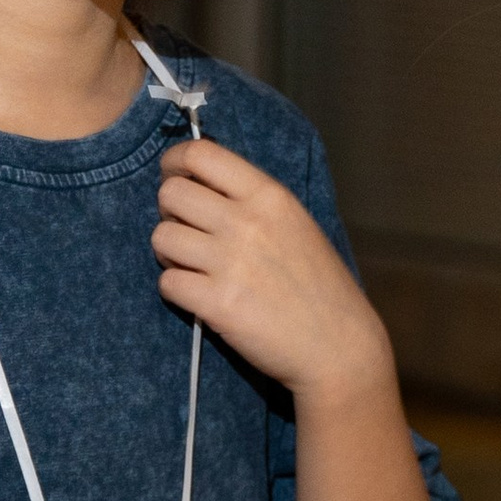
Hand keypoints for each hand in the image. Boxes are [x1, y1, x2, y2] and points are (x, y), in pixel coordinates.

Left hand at [154, 136, 391, 401]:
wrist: (339, 347)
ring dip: (170, 254)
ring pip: (161, 238)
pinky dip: (176, 290)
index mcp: (269, 196)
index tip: (177, 179)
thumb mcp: (296, 224)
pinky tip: (199, 297)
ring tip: (194, 268)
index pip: (200, 153)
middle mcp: (247, 222)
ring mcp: (231, 263)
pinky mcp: (218, 303)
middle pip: (170, 194)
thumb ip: (252, 201)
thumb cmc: (320, 287)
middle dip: (170, 213)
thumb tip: (200, 184)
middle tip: (188, 233)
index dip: (175, 164)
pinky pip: (168, 282)